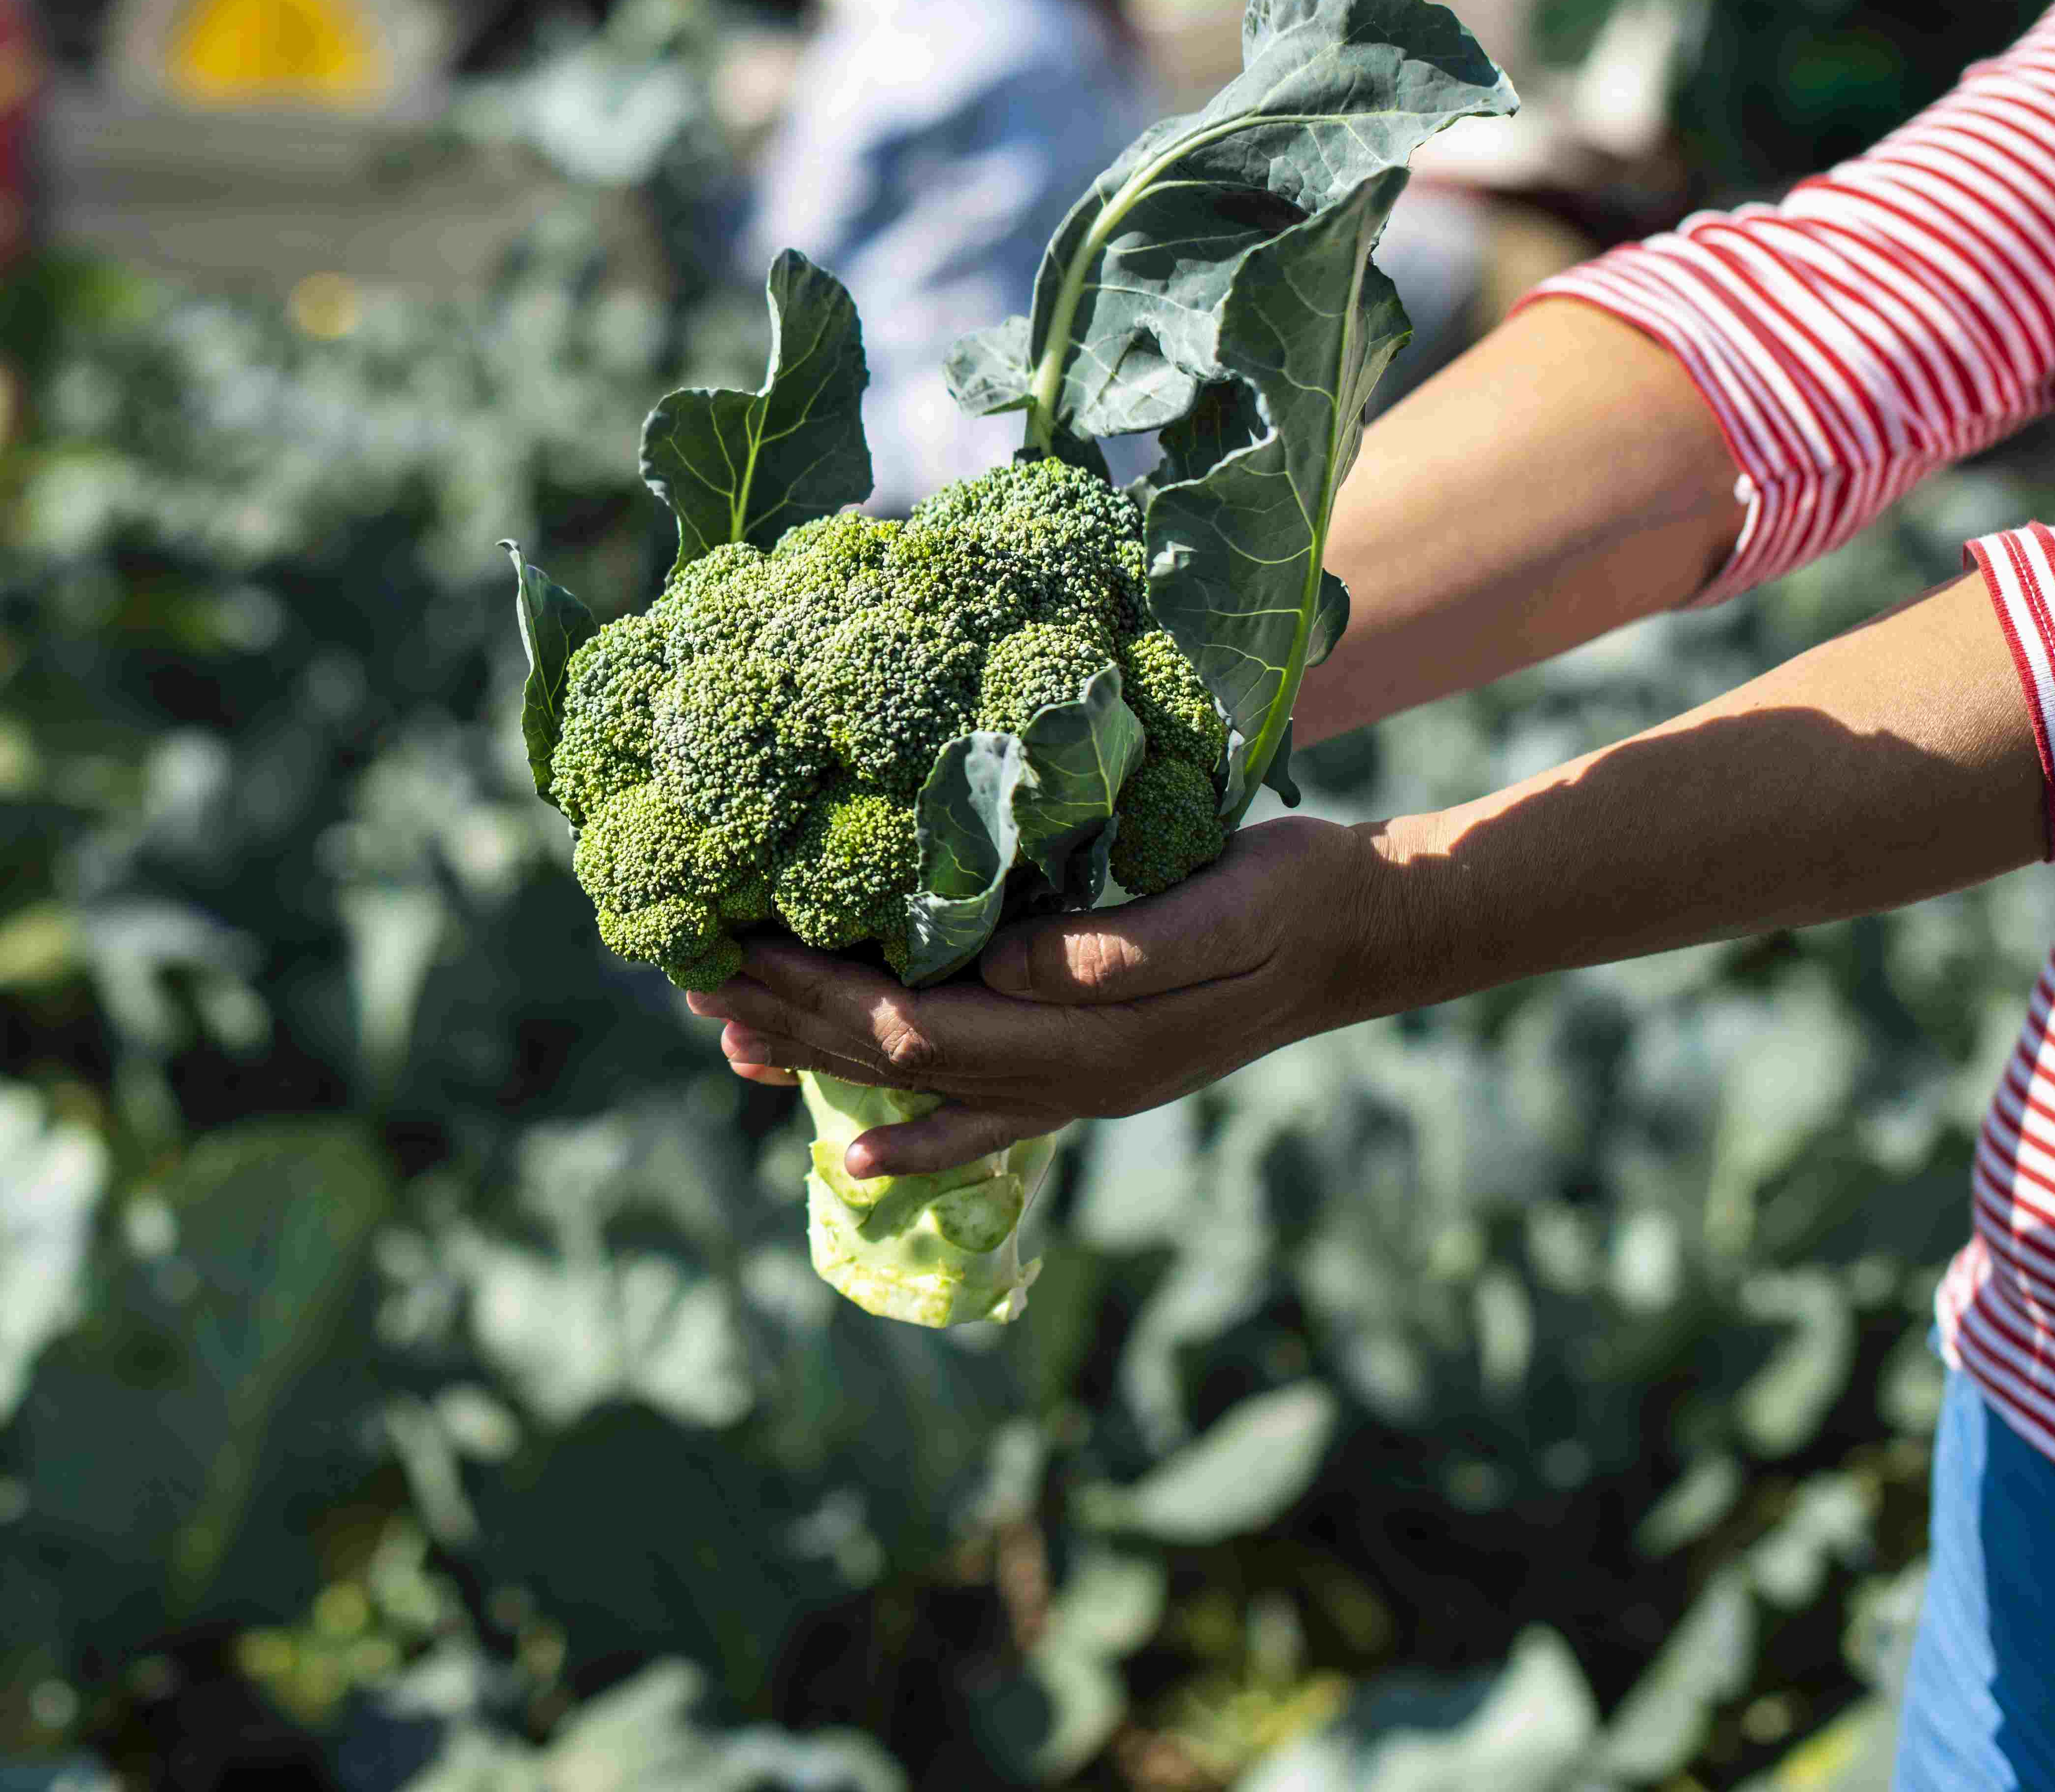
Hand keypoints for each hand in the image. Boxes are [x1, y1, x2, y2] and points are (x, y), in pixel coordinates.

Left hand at [685, 816, 1419, 1179]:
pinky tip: (851, 1159)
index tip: (735, 946)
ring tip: (725, 1034)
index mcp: (1089, 1037)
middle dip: (788, 1015)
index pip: (916, 1021)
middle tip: (690, 973)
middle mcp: (1070, 1079)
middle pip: (896, 1057)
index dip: (817, 991)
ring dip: (820, 1060)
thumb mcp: (1229, 904)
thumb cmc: (1293, 896)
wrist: (1364, 936)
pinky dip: (911, 1142)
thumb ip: (1131, 949)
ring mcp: (1076, 1089)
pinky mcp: (1087, 1078)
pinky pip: (979, 1121)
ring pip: (920, 1088)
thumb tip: (1019, 971)